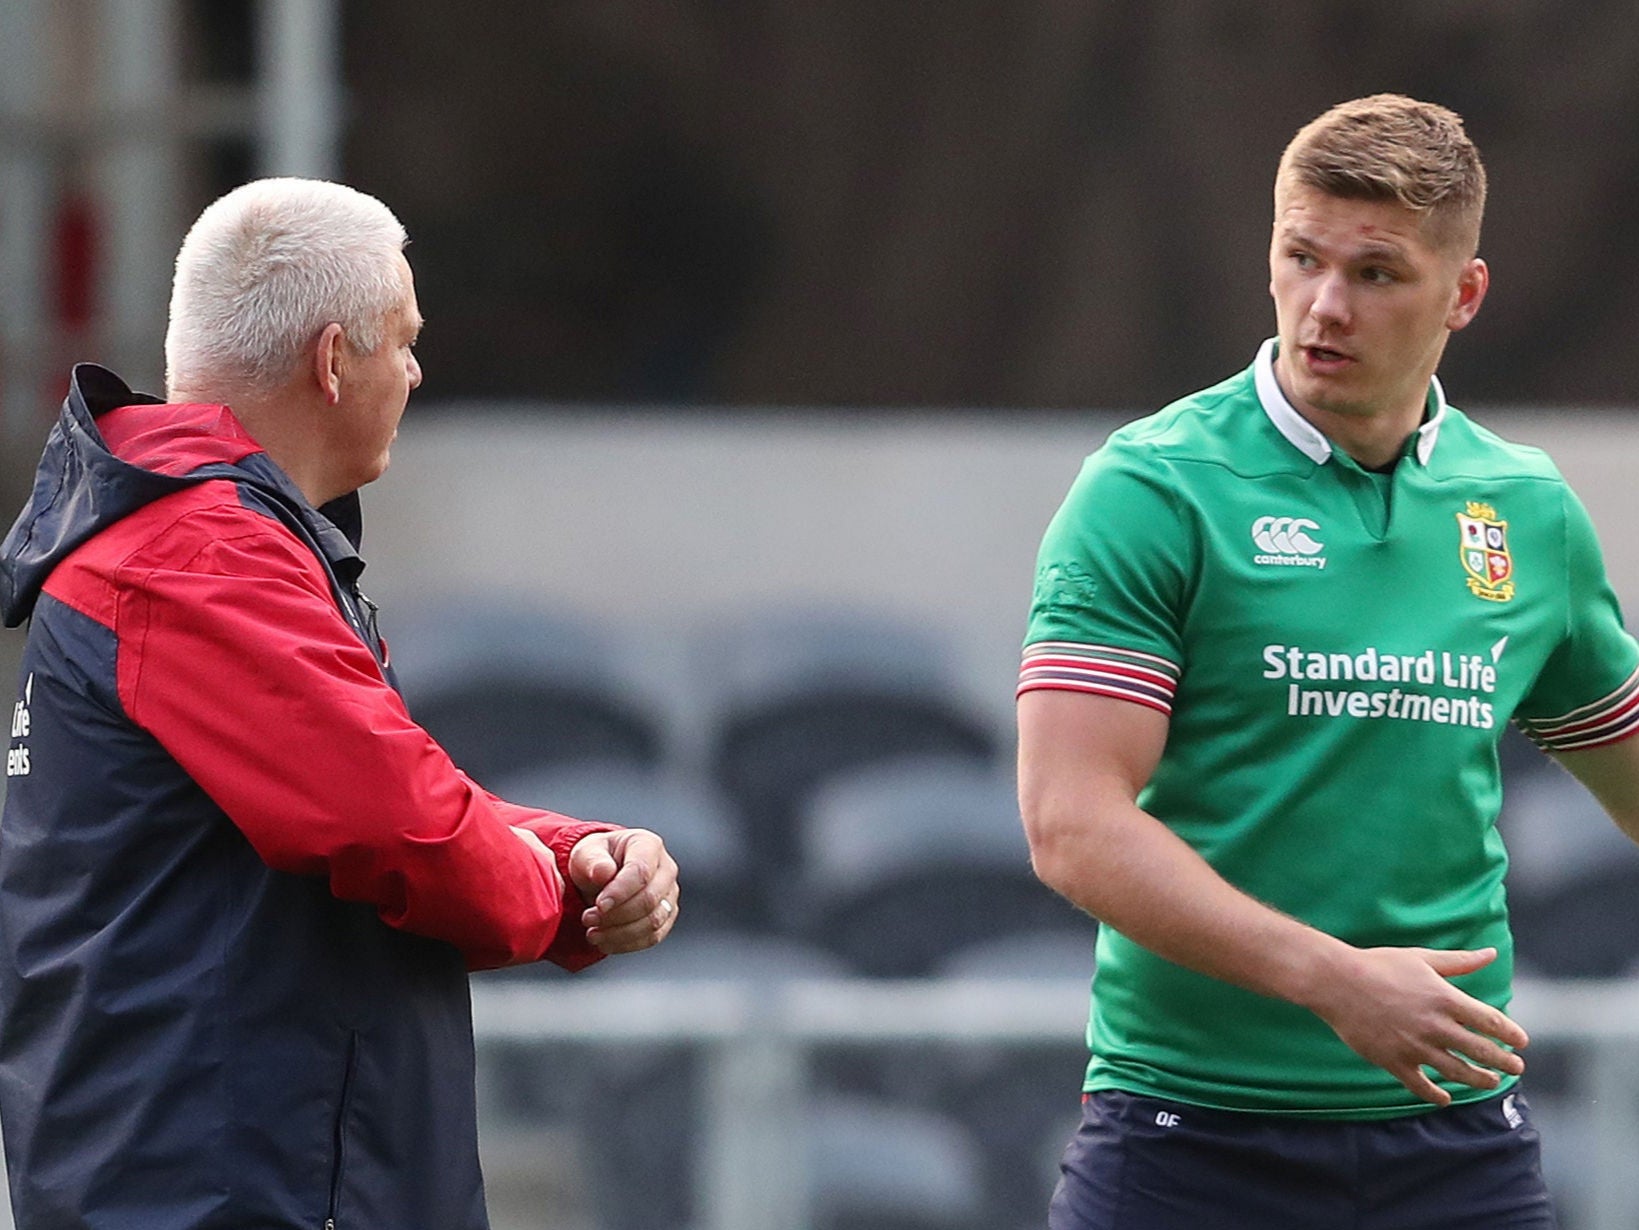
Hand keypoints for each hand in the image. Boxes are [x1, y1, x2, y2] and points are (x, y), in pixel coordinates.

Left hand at [567, 828, 679, 953]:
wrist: (602, 874)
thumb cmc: (596, 860)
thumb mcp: (586, 852)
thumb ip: (593, 860)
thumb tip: (604, 873)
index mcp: (648, 845)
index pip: (641, 871)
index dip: (620, 892)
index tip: (599, 905)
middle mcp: (666, 869)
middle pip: (650, 899)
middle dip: (616, 915)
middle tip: (588, 919)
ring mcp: (669, 894)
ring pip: (653, 922)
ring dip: (620, 933)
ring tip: (593, 933)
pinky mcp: (666, 917)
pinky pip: (653, 937)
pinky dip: (627, 944)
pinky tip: (605, 942)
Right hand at [1306, 945, 1527, 1105]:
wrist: (1337, 982)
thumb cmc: (1379, 965)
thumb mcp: (1421, 958)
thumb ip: (1459, 961)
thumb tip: (1490, 953)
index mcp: (1444, 998)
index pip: (1490, 1021)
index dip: (1510, 1034)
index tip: (1521, 1042)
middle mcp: (1435, 1025)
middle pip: (1481, 1051)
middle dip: (1503, 1062)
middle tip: (1516, 1068)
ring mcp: (1415, 1046)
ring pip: (1458, 1071)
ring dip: (1479, 1080)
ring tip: (1491, 1082)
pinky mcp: (1394, 1061)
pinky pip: (1421, 1085)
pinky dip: (1436, 1095)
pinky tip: (1445, 1098)